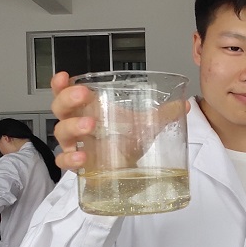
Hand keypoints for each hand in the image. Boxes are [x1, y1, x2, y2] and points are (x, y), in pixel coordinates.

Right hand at [50, 71, 189, 171]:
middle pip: (60, 108)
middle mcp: (77, 124)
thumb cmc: (127, 141)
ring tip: (89, 126)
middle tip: (83, 95)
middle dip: (68, 99)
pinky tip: (82, 156)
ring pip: (61, 133)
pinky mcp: (79, 165)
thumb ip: (163, 114)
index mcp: (89, 109)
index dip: (61, 84)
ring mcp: (76, 145)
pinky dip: (70, 159)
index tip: (64, 76)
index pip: (67, 92)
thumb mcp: (145, 124)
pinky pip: (65, 162)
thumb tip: (185, 105)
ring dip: (73, 127)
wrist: (128, 169)